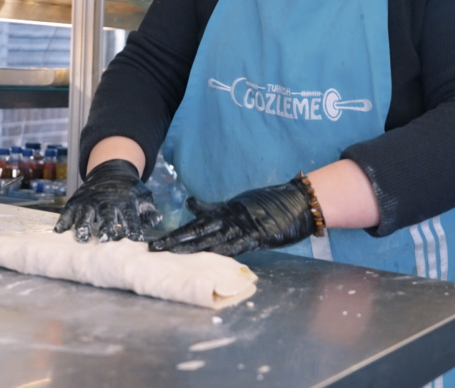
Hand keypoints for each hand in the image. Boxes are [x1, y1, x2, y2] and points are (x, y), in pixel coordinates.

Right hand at [53, 160, 160, 241]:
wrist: (110, 169)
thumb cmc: (129, 189)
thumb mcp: (143, 196)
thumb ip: (149, 211)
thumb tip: (156, 221)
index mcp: (125, 202)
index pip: (130, 217)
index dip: (133, 229)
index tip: (134, 241)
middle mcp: (106, 202)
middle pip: (106, 216)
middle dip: (106, 228)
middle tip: (105, 241)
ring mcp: (89, 202)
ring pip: (85, 215)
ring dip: (83, 226)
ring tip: (82, 238)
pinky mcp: (76, 202)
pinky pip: (67, 212)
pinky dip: (63, 222)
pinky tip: (59, 231)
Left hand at [148, 180, 315, 256]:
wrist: (299, 201)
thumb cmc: (271, 205)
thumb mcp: (237, 205)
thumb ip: (215, 208)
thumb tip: (190, 204)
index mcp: (225, 212)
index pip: (196, 224)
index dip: (177, 233)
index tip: (157, 242)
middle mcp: (230, 218)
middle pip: (197, 231)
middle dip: (176, 240)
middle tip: (154, 248)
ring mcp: (244, 226)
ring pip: (213, 236)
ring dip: (192, 245)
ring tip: (172, 252)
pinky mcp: (259, 234)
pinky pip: (238, 243)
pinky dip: (224, 247)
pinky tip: (209, 251)